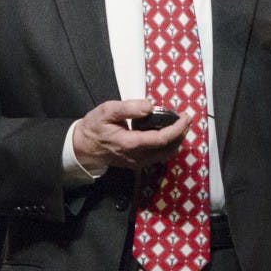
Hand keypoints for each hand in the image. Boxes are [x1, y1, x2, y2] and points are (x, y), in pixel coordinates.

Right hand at [73, 98, 190, 171]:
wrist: (83, 147)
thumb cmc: (94, 127)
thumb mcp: (107, 111)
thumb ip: (128, 108)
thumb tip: (149, 106)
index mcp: (131, 143)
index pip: (162, 139)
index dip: (177, 129)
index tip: (186, 117)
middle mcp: (137, 156)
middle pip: (168, 149)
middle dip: (181, 134)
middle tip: (187, 119)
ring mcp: (138, 162)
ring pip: (165, 155)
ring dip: (176, 141)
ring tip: (181, 126)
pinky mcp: (137, 163)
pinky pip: (158, 156)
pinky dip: (168, 146)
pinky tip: (168, 134)